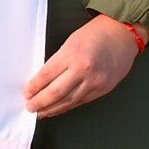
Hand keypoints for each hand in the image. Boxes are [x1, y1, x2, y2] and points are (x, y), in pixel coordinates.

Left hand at [24, 15, 141, 118]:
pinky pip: (81, 102)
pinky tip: (58, 109)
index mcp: (72, 54)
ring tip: (41, 113)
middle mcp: (83, 70)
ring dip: (52, 109)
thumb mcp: (70, 43)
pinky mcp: (103, 89)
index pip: (46, 75)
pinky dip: (68, 107)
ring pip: (69, 101)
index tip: (26, 93)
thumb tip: (43, 81)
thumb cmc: (94, 35)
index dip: (34, 87)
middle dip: (40, 102)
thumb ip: (58, 62)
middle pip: (56, 92)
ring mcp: (95, 81)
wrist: (122, 35)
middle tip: (30, 107)